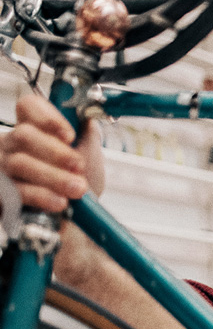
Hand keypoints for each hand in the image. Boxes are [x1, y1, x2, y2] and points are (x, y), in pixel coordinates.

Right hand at [1, 94, 103, 213]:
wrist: (77, 222)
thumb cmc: (81, 184)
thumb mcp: (89, 154)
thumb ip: (86, 132)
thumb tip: (86, 113)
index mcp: (33, 129)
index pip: (28, 107)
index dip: (47, 117)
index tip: (70, 136)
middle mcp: (12, 145)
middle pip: (23, 135)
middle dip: (56, 152)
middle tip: (79, 166)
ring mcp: (3, 169)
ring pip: (20, 163)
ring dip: (54, 177)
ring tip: (78, 189)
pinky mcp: (2, 194)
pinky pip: (16, 190)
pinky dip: (42, 196)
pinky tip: (60, 202)